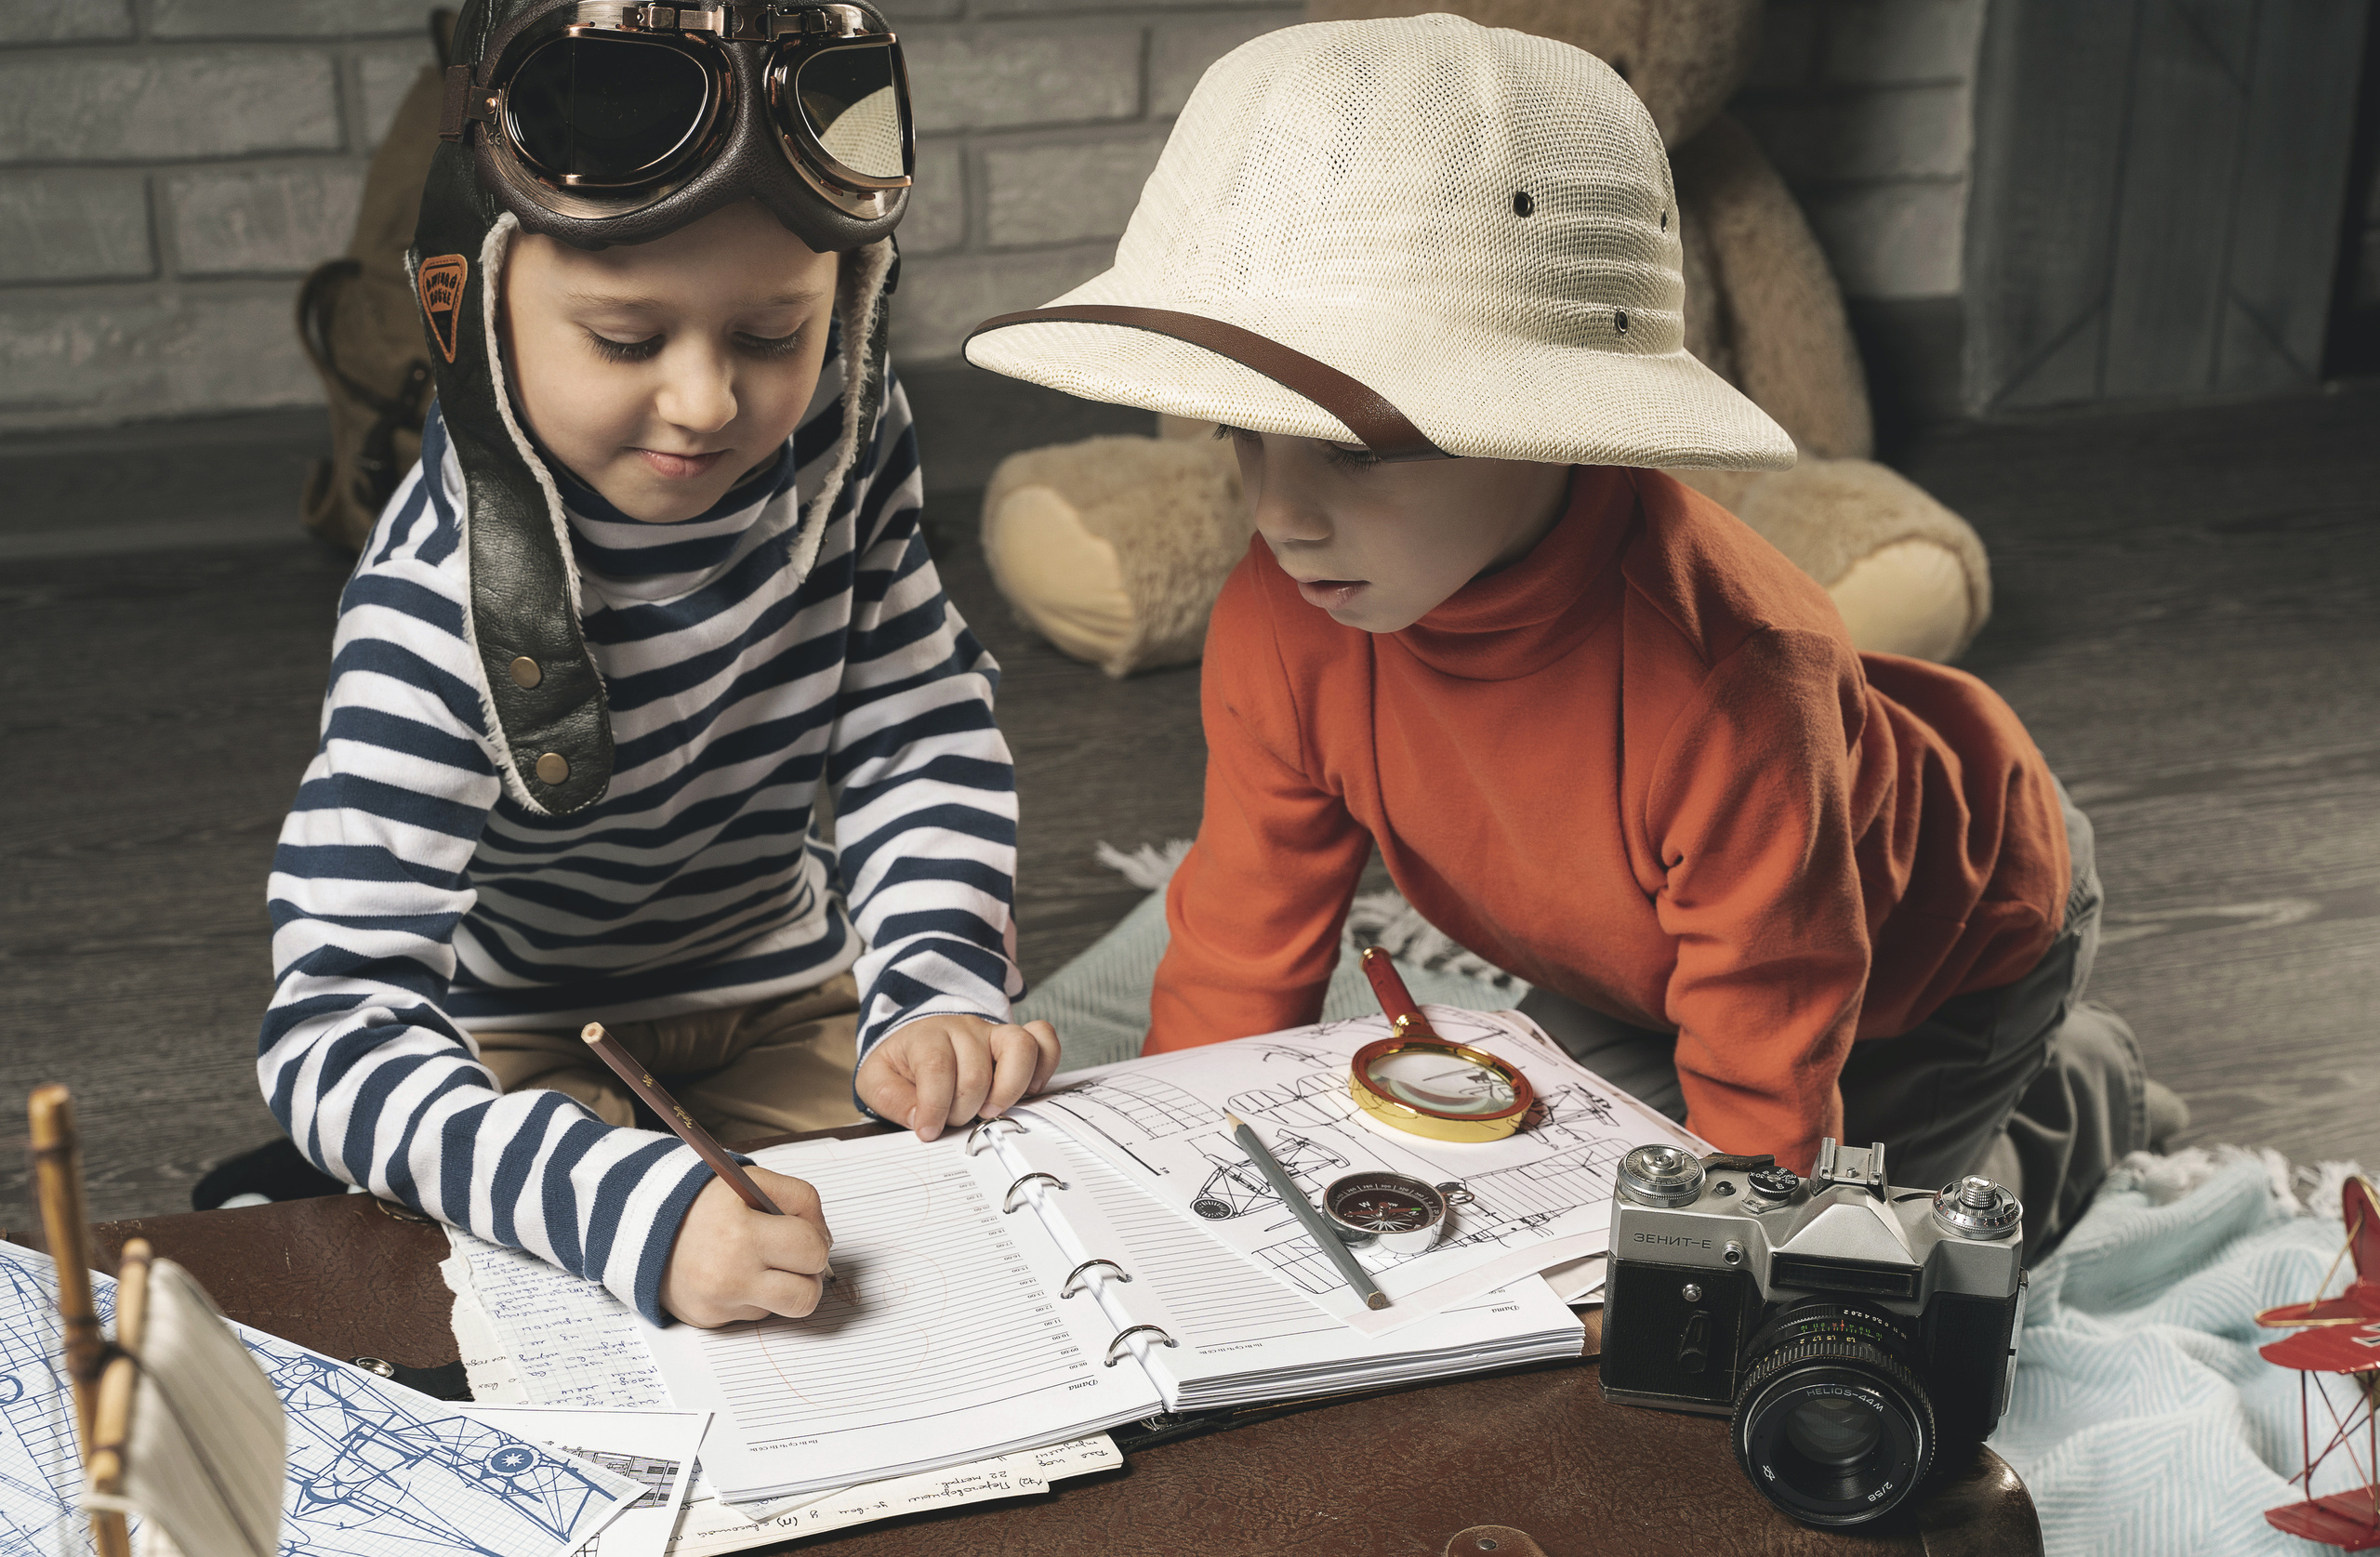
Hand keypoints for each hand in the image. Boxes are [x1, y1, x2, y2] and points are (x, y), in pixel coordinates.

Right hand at [659, 1166, 832, 1327]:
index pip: (812, 1250)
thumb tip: (825, 1240)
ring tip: (757, 1260)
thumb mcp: (751, 1180)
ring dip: (780, 1286)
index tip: (802, 1231)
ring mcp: (718, 1304)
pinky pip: (754, 1315)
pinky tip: (732, 1272)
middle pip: (806, 1296)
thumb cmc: (702, 1201)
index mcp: (741, 1233)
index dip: (816, 1239)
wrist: (641, 1225)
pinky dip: (752, 1295)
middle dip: (809, 1275)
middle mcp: (729, 1276)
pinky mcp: (709, 1321)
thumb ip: (800, 1199)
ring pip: (782, 1308)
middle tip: (792, 1255)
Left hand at [856, 1013, 1061, 1140]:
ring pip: (1019, 1047)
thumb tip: (920, 1119)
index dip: (934, 1106)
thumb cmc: (902, 1066)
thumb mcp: (877, 1081)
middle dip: (964, 1109)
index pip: (937, 1067)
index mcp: (926, 1036)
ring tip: (990, 1111)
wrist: (918, 1041)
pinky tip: (1026, 1092)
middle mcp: (964, 1029)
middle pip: (976, 1070)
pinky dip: (1044, 1068)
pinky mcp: (1017, 1042)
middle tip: (954, 1121)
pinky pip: (1045, 1042)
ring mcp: (995, 1033)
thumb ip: (891, 1100)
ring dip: (1008, 1089)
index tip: (928, 1131)